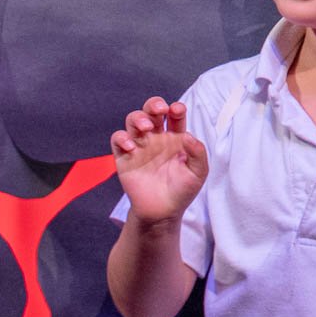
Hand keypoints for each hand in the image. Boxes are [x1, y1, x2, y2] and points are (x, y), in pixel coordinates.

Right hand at [112, 97, 207, 224]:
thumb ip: (197, 153)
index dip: (176, 109)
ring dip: (138, 118)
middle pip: (151, 112)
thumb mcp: (197, 173)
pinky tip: (131, 146)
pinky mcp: (124, 157)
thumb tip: (188, 135)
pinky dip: (122, 138)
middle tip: (160, 109)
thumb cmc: (182, 191)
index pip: (174, 116)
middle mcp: (156, 138)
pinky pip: (118, 140)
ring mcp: (139, 146)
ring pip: (133, 120)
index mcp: (175, 138)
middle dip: (154, 104)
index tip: (177, 110)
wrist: (162, 212)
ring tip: (146, 127)